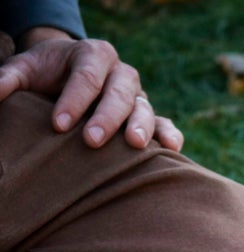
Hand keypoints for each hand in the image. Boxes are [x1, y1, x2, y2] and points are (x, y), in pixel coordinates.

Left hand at [0, 29, 182, 150]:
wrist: (71, 75)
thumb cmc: (47, 73)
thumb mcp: (25, 69)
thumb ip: (8, 78)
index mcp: (94, 54)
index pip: (87, 76)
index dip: (74, 100)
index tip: (58, 126)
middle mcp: (121, 73)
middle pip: (119, 93)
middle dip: (106, 117)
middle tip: (91, 141)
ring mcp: (138, 94)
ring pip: (143, 107)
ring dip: (141, 126)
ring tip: (133, 146)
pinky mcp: (147, 114)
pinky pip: (162, 122)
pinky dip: (169, 134)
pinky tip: (170, 149)